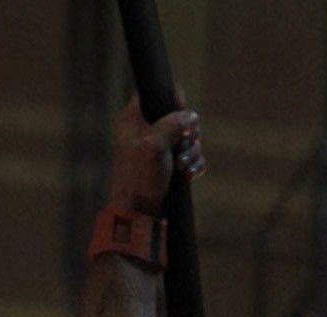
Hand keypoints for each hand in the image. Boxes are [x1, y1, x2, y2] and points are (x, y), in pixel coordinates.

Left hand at [109, 96, 205, 214]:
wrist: (137, 215)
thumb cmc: (139, 179)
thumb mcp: (155, 145)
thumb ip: (173, 124)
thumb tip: (191, 116)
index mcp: (133, 119)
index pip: (156, 92)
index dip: (173, 101)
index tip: (181, 116)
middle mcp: (144, 131)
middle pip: (179, 117)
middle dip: (188, 133)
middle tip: (183, 146)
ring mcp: (157, 149)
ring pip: (187, 139)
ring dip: (192, 152)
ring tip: (182, 167)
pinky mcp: (167, 166)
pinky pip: (189, 157)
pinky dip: (193, 164)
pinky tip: (189, 175)